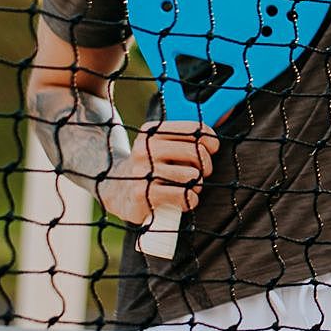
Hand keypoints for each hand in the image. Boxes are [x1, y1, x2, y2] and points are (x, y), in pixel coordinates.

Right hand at [100, 119, 217, 225]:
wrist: (117, 191)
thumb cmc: (151, 167)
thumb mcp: (161, 146)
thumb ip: (185, 139)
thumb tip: (213, 142)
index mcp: (151, 132)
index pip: (193, 129)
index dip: (211, 140)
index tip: (212, 149)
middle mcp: (144, 148)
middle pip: (196, 152)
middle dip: (206, 166)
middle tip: (200, 174)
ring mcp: (141, 171)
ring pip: (192, 175)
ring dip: (196, 186)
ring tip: (187, 188)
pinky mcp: (142, 194)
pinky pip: (183, 196)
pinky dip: (190, 200)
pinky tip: (183, 201)